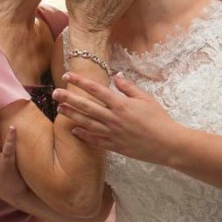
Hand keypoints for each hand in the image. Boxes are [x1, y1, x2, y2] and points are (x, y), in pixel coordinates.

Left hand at [53, 72, 178, 163]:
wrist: (167, 144)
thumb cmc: (159, 119)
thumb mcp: (146, 99)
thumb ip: (129, 88)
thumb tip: (116, 76)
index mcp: (121, 104)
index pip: (96, 90)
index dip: (81, 82)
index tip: (68, 76)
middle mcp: (113, 118)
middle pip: (86, 106)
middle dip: (69, 98)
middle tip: (54, 93)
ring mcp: (112, 133)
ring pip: (87, 123)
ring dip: (71, 115)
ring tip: (59, 109)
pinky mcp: (114, 145)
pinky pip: (95, 139)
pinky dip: (84, 134)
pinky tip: (73, 129)